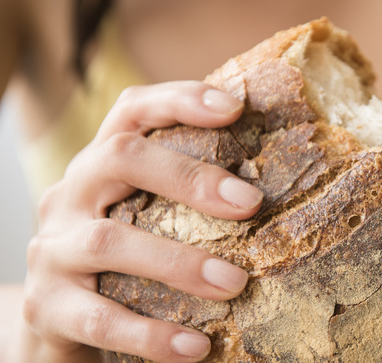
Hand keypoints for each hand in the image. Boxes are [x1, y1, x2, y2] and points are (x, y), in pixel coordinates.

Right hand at [22, 82, 262, 362]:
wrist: (58, 326)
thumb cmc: (124, 262)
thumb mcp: (147, 217)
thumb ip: (187, 199)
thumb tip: (279, 190)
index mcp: (101, 166)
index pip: (132, 110)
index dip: (180, 100)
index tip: (234, 108)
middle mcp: (68, 196)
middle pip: (118, 157)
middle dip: (189, 176)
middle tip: (251, 202)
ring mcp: (51, 249)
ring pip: (108, 242)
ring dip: (179, 262)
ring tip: (236, 284)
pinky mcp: (45, 306)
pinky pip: (99, 319)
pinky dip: (152, 334)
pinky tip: (197, 346)